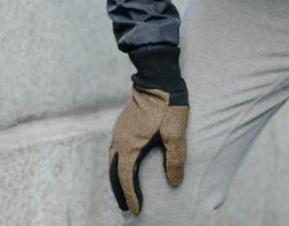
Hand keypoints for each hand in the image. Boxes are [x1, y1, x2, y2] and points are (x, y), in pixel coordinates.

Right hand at [107, 85, 188, 214]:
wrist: (157, 78)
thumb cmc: (168, 106)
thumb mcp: (176, 135)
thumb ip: (175, 160)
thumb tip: (174, 182)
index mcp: (130, 146)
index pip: (126, 178)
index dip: (131, 196)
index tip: (136, 210)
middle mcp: (119, 141)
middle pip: (114, 173)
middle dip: (119, 192)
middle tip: (125, 207)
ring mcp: (119, 131)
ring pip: (112, 161)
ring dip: (116, 178)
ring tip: (122, 191)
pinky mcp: (122, 124)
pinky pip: (114, 150)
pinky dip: (116, 164)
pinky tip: (124, 165)